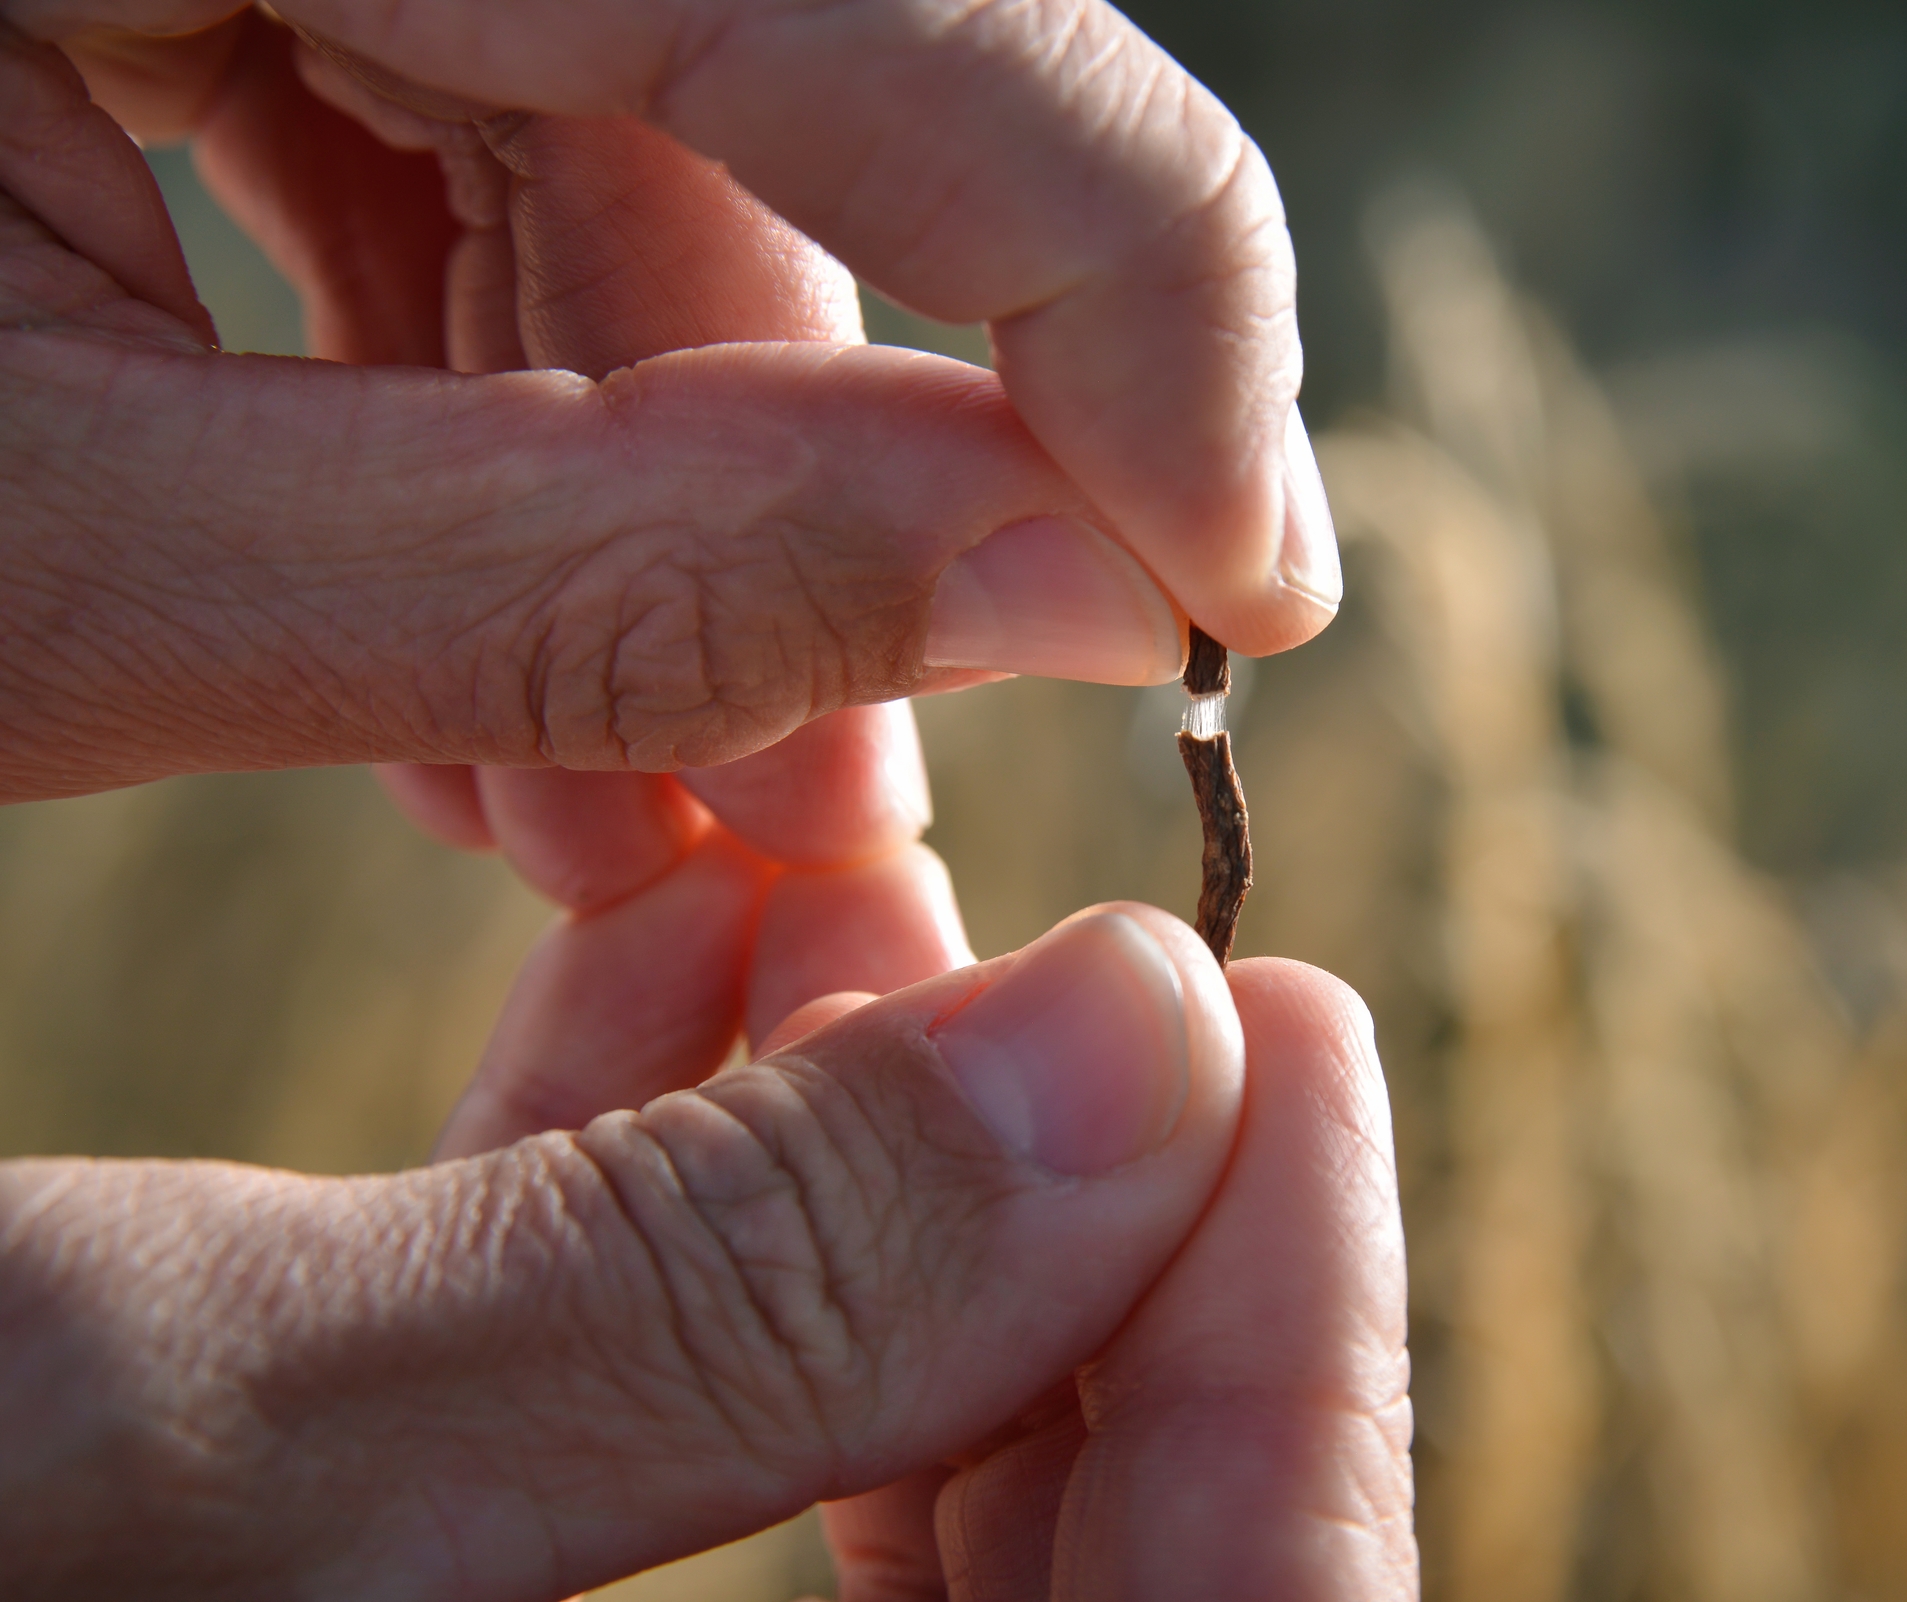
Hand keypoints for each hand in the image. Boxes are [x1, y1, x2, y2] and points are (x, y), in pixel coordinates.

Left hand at [0, 0, 1340, 801]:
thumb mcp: (77, 572)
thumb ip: (585, 578)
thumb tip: (1078, 592)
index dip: (1123, 267)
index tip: (1240, 580)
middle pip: (778, 91)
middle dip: (838, 495)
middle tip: (872, 804)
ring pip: (648, 170)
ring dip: (676, 528)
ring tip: (629, 826)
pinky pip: (494, 180)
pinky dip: (530, 450)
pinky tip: (498, 699)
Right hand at [0, 916, 1414, 1598]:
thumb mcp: (131, 1456)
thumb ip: (705, 1294)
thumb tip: (1164, 1050)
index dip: (1279, 1357)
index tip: (1276, 1008)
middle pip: (1040, 1567)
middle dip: (1063, 1225)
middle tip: (1087, 940)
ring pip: (831, 1464)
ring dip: (853, 1158)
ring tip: (825, 892)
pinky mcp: (360, 1591)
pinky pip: (616, 1435)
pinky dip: (651, 1190)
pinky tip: (663, 956)